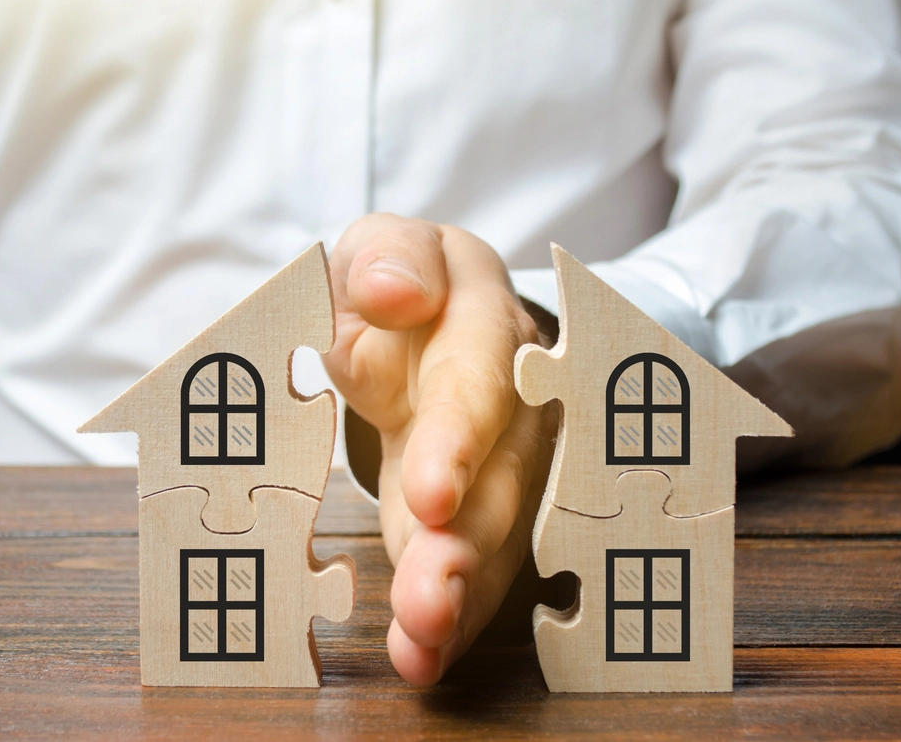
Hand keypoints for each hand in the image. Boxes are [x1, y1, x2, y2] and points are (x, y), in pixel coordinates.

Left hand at [323, 213, 556, 684]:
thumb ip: (389, 255)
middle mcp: (513, 399)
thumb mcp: (387, 246)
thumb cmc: (404, 281)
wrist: (430, 316)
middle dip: (466, 543)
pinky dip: (454, 615)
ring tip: (423, 644)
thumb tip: (396, 291)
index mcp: (482, 320)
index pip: (478, 377)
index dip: (458, 437)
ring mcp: (506, 461)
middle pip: (501, 475)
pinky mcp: (485, 509)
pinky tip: (425, 655)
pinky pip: (479, 564)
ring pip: (497, 532)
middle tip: (431, 601)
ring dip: (463, 593)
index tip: (432, 493)